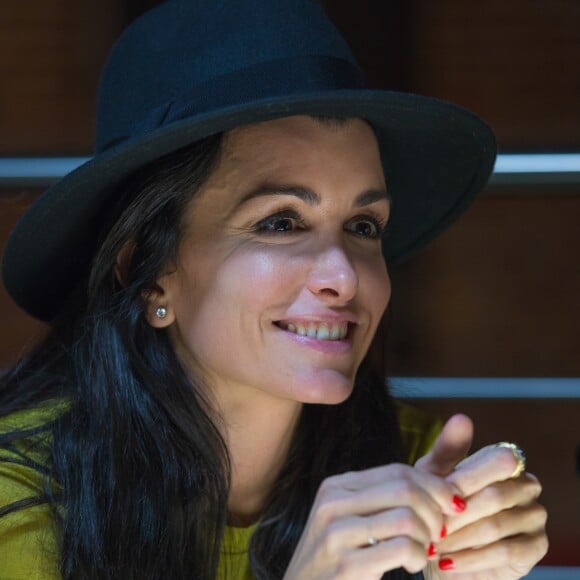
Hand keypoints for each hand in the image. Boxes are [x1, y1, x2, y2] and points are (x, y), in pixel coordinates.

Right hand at [283, 462, 465, 578]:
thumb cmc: (340, 560)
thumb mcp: (354, 520)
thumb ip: (387, 499)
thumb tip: (443, 485)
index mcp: (336, 486)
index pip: (397, 471)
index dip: (434, 485)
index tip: (453, 504)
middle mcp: (332, 502)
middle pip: (404, 489)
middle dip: (435, 510)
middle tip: (439, 532)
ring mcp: (335, 533)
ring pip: (406, 517)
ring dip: (426, 536)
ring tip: (422, 550)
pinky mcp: (345, 565)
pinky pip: (401, 548)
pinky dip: (418, 556)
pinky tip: (411, 564)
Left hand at [417, 415, 548, 578]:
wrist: (444, 553)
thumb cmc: (439, 507)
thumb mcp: (434, 475)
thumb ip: (448, 448)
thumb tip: (463, 418)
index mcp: (503, 462)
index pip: (496, 462)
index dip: (464, 480)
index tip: (436, 495)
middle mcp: (525, 484)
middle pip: (494, 496)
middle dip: (457, 514)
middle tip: (430, 526)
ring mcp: (534, 515)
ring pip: (496, 525)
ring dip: (460, 538)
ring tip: (433, 546)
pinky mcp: (536, 546)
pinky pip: (505, 552)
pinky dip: (472, 558)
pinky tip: (448, 563)